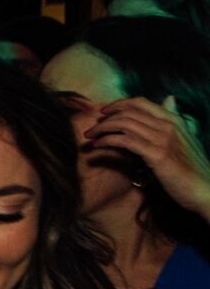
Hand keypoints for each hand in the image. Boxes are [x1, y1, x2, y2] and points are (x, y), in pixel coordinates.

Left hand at [88, 96, 209, 221]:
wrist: (205, 188)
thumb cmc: (192, 167)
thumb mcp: (184, 138)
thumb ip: (173, 120)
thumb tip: (169, 99)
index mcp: (174, 120)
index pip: (140, 102)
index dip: (118, 104)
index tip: (103, 113)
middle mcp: (169, 125)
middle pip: (128, 111)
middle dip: (106, 118)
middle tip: (92, 128)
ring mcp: (163, 138)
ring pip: (124, 124)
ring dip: (102, 129)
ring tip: (91, 137)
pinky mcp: (157, 154)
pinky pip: (125, 140)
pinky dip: (108, 140)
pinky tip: (99, 145)